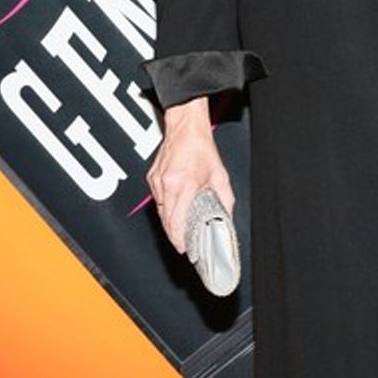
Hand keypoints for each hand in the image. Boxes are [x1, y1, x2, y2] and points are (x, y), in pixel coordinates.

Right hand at [147, 100, 233, 253]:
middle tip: (184, 245)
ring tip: (181, 231)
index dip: (179, 240)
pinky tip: (175, 210)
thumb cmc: (201, 149)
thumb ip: (224, 200)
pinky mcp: (152, 179)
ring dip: (170, 222)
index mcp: (184, 186)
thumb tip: (226, 218)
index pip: (176, 222)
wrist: (186, 128)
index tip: (185, 249)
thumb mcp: (220, 176)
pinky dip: (166, 208)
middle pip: (166, 221)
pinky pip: (158, 200)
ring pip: (161, 212)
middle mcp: (167, 185)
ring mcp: (157, 182)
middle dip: (174, 236)